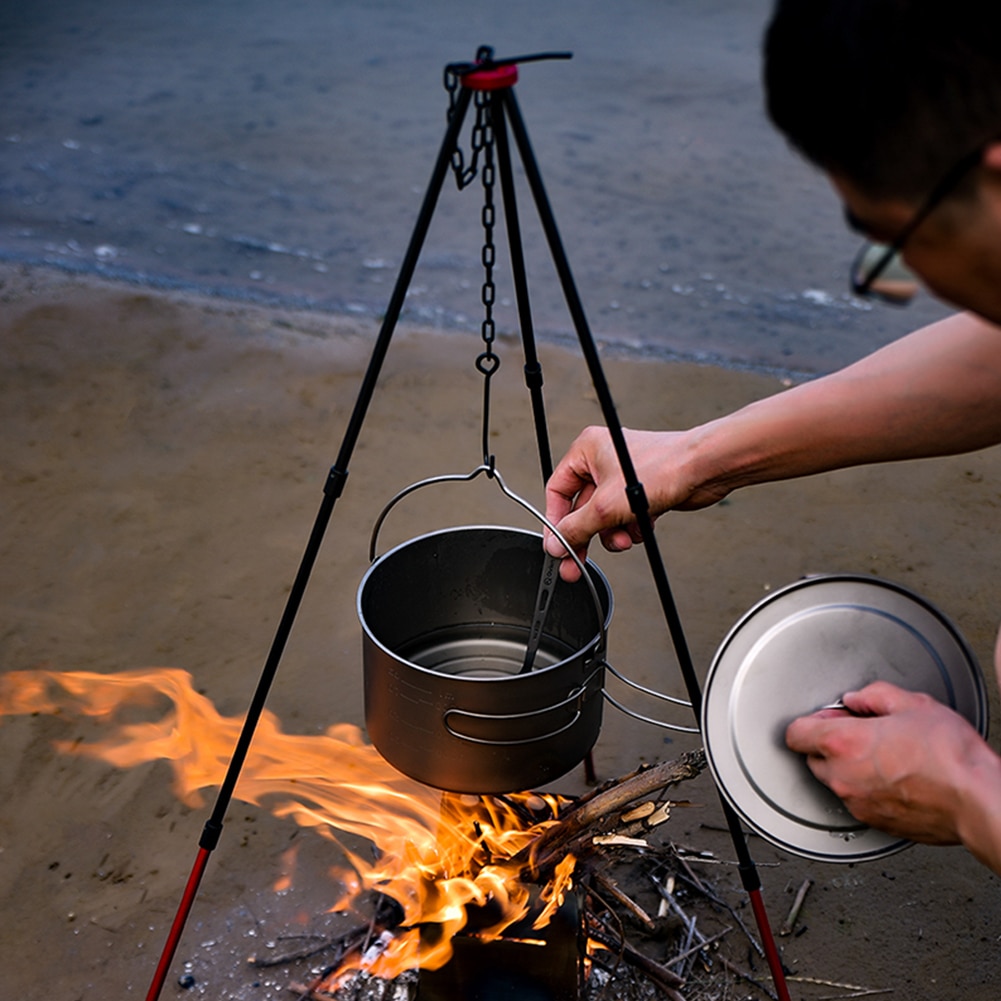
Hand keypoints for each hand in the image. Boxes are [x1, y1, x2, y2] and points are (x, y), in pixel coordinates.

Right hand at [543, 426, 725, 580]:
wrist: (704, 469)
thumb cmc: (662, 467)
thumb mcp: (606, 507)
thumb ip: (576, 528)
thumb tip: (556, 544)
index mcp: (586, 450)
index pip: (557, 490)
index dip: (556, 520)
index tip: (557, 545)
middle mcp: (603, 460)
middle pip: (582, 508)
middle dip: (586, 535)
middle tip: (576, 564)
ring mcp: (624, 477)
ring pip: (605, 517)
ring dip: (613, 533)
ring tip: (625, 538)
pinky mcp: (642, 491)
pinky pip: (625, 517)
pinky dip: (632, 527)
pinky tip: (643, 526)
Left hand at [785, 681, 991, 845]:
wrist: (978, 800)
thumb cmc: (951, 756)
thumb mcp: (913, 704)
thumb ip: (874, 695)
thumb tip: (857, 699)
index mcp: (843, 743)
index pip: (795, 733)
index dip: (811, 722)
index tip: (828, 719)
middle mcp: (843, 777)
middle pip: (813, 758)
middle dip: (830, 745)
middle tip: (862, 734)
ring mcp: (857, 804)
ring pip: (835, 782)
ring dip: (849, 769)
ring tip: (885, 756)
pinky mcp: (875, 823)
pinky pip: (857, 801)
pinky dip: (867, 790)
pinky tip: (895, 778)